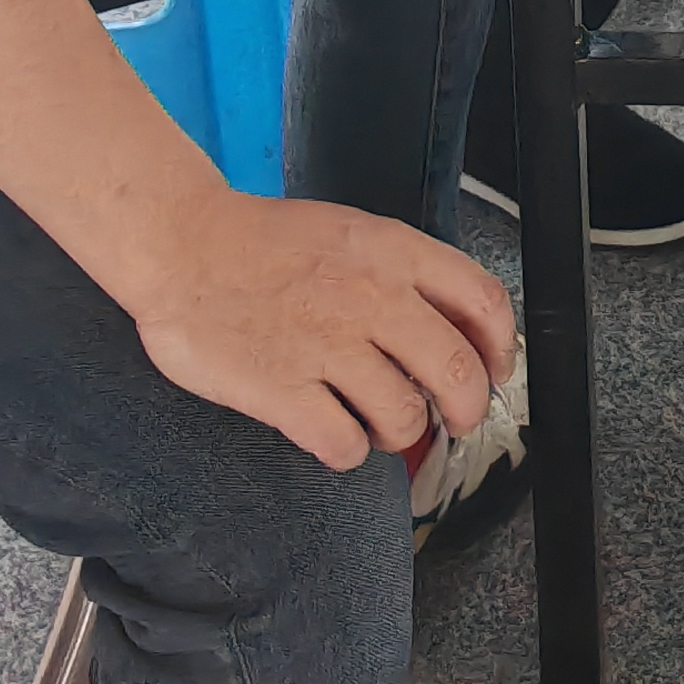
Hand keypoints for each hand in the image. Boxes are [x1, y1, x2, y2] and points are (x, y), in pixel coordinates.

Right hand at [132, 189, 519, 469]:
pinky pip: (345, 446)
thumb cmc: (259, 242)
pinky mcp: (285, 390)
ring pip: (406, 417)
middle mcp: (372, 299)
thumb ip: (400, 273)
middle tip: (457, 422)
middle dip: (468, 410)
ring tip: (379, 425)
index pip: (482, 302)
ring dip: (401, 433)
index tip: (496, 370)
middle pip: (457, 373)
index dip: (500, 347)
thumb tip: (446, 323)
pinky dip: (347, 451)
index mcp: (393, 253)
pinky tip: (333, 434)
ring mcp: (329, 346)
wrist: (183, 245)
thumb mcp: (349, 232)